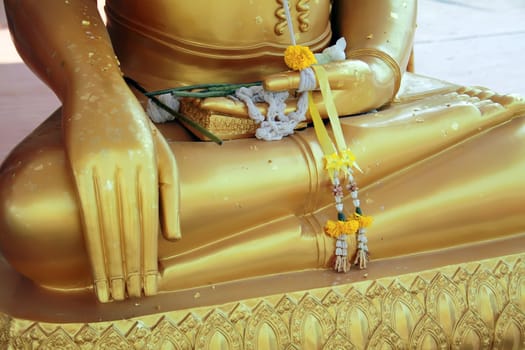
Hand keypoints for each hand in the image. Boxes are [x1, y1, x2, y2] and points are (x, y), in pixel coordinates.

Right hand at [63, 81, 179, 301]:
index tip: (149, 282)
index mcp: (152, 168)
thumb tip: (172, 237)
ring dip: (112, 261)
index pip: (151, 221)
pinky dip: (93, 240)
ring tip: (113, 291)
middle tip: (133, 295)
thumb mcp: (162, 156)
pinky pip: (88, 211)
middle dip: (132, 265)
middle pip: (131, 227)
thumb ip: (169, 195)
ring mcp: (103, 167)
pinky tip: (96, 262)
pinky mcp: (80, 166)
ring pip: (109, 224)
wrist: (98, 91)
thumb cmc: (136, 127)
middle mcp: (130, 169)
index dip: (150, 255)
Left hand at [199, 60, 379, 118]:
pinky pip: (273, 106)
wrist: (373, 87)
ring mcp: (297, 111)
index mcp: (301, 111)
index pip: (259, 111)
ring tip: (212, 100)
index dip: (232, 107)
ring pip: (262, 111)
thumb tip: (266, 84)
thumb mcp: (332, 76)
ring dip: (238, 106)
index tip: (206, 103)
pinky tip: (239, 99)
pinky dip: (254, 102)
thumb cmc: (356, 79)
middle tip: (200, 101)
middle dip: (228, 107)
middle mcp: (295, 115)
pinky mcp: (300, 104)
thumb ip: (301, 80)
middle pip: (255, 113)